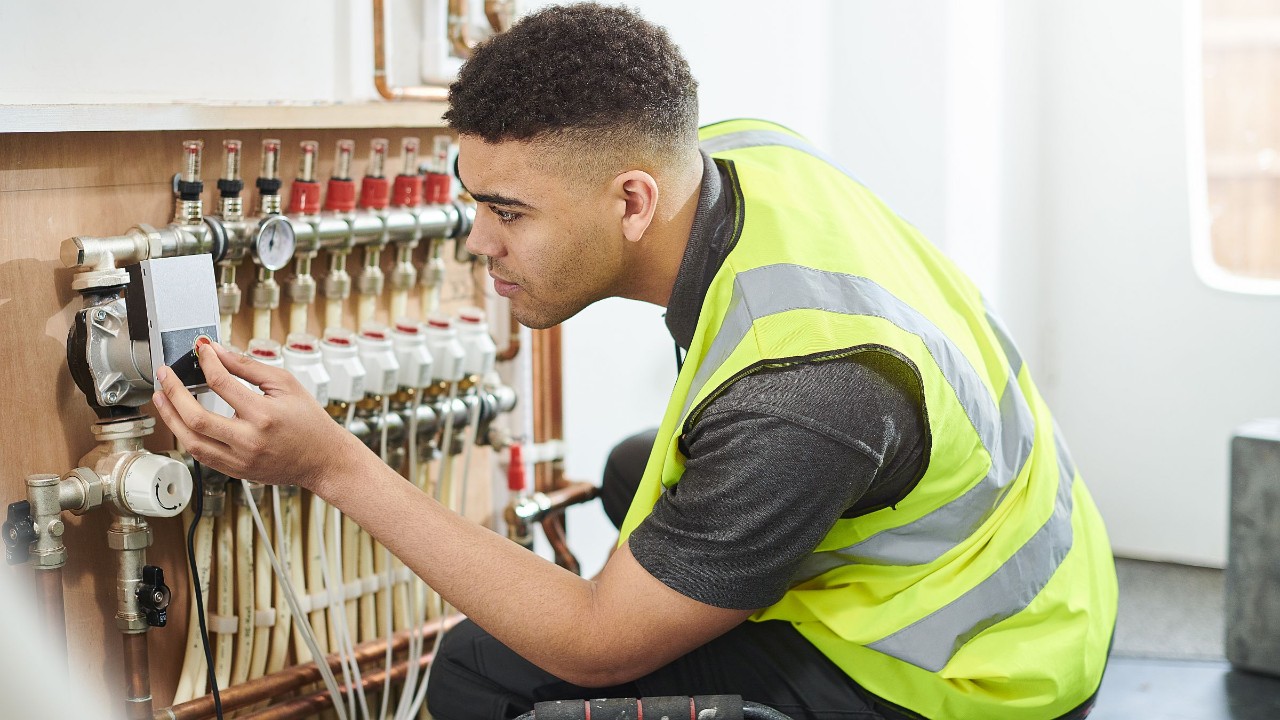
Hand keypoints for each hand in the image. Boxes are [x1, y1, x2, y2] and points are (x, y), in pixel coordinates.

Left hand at [151, 341, 363, 490]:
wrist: (323, 458)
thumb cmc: (309, 421)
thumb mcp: (286, 384)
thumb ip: (248, 366)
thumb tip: (217, 352)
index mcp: (264, 416)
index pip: (222, 383)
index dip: (206, 363)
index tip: (200, 350)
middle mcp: (249, 440)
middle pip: (196, 418)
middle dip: (174, 392)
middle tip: (165, 375)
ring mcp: (240, 460)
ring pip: (191, 441)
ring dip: (170, 417)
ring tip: (161, 398)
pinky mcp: (236, 470)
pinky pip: (201, 454)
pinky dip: (187, 435)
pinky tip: (180, 420)